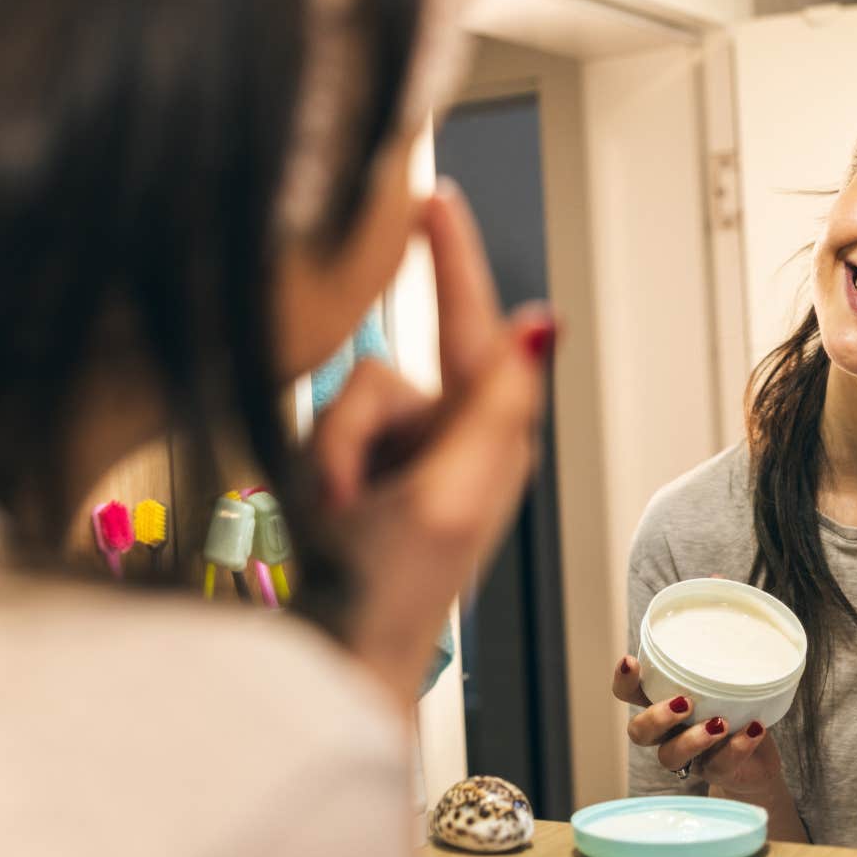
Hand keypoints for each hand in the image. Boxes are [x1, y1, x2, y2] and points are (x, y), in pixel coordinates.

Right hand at [312, 179, 555, 702]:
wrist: (336, 659)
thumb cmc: (398, 594)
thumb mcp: (452, 495)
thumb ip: (492, 404)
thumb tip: (541, 326)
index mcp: (488, 437)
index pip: (473, 326)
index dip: (452, 257)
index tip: (428, 197)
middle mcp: (448, 436)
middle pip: (382, 373)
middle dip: (353, 430)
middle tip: (343, 497)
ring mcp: (399, 456)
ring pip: (343, 402)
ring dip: (331, 458)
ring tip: (338, 518)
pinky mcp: (356, 473)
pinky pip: (321, 433)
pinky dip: (316, 470)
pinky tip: (325, 516)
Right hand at [611, 654, 783, 798]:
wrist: (758, 764)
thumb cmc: (735, 713)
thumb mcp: (725, 686)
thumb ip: (723, 667)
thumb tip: (742, 625)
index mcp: (662, 705)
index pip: (629, 694)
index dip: (623, 681)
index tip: (631, 661)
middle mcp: (668, 734)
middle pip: (639, 732)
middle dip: (656, 717)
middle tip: (684, 702)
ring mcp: (689, 758)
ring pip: (670, 756)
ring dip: (692, 739)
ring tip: (720, 723)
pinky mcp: (716, 772)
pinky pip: (719, 765)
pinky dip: (738, 747)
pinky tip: (754, 730)